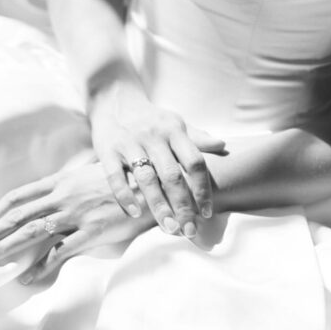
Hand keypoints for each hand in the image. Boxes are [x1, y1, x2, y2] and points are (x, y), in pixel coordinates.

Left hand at [0, 156, 151, 283]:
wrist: (155, 183)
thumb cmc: (124, 180)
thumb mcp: (91, 175)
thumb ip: (69, 185)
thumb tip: (51, 196)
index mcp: (61, 181)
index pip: (17, 197)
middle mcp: (64, 195)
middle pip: (16, 215)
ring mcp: (77, 213)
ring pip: (31, 231)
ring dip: (3, 248)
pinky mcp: (93, 230)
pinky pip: (61, 251)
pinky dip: (42, 265)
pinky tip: (27, 277)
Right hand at [89, 81, 225, 238]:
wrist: (114, 98)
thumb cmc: (150, 118)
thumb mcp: (175, 123)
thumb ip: (197, 137)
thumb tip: (223, 145)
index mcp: (174, 131)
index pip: (194, 162)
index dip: (203, 189)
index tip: (208, 213)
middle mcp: (154, 136)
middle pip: (172, 175)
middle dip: (183, 205)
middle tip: (189, 230)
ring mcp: (130, 143)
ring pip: (147, 179)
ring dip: (159, 206)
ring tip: (169, 228)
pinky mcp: (108, 150)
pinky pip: (116, 177)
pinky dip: (125, 196)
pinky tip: (135, 214)